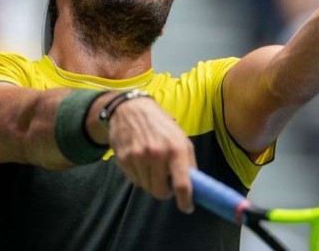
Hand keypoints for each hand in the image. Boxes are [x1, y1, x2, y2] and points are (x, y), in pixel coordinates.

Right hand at [107, 98, 195, 212]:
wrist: (131, 110)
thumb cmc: (161, 125)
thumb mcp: (181, 138)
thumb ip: (189, 162)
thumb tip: (194, 186)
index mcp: (176, 149)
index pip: (182, 184)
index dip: (185, 201)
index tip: (187, 207)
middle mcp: (157, 154)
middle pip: (160, 192)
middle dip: (165, 192)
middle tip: (166, 183)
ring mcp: (138, 157)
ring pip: (146, 187)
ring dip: (151, 182)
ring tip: (153, 166)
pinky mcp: (123, 159)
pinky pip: (134, 180)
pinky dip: (140, 176)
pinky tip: (141, 161)